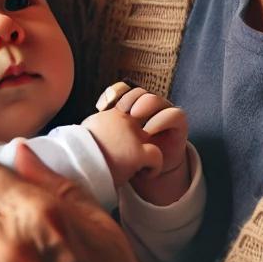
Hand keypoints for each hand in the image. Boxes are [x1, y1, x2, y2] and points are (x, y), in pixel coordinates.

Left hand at [95, 82, 189, 204]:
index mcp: (129, 106)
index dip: (112, 94)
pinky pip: (173, 114)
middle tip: (122, 113)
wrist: (152, 172)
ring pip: (154, 98)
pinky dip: (160, 120)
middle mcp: (147, 106)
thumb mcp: (114, 144)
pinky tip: (150, 131)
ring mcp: (163, 112)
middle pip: (137, 91)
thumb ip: (104, 132)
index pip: (121, 90)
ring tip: (136, 120)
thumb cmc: (128, 157)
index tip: (102, 106)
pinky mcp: (178, 123)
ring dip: (144, 106)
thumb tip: (84, 126)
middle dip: (128, 100)